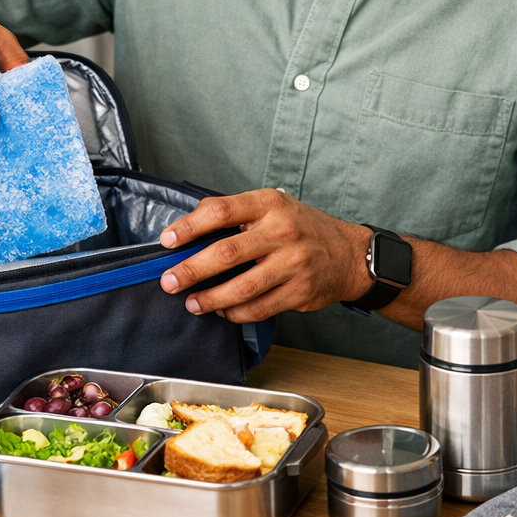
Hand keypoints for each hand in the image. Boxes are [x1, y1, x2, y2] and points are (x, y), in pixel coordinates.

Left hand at [157, 189, 372, 321]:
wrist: (348, 253)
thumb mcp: (271, 206)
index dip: (190, 226)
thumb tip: (189, 227)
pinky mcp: (300, 291)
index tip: (168, 240)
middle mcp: (282, 231)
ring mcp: (293, 263)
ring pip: (241, 287)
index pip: (221, 211)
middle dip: (191, 269)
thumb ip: (234, 212)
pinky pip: (259, 308)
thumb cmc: (300, 227)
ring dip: (210, 298)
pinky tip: (222, 311)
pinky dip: (235, 313)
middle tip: (170, 281)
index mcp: (269, 204)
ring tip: (192, 302)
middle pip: (226, 253)